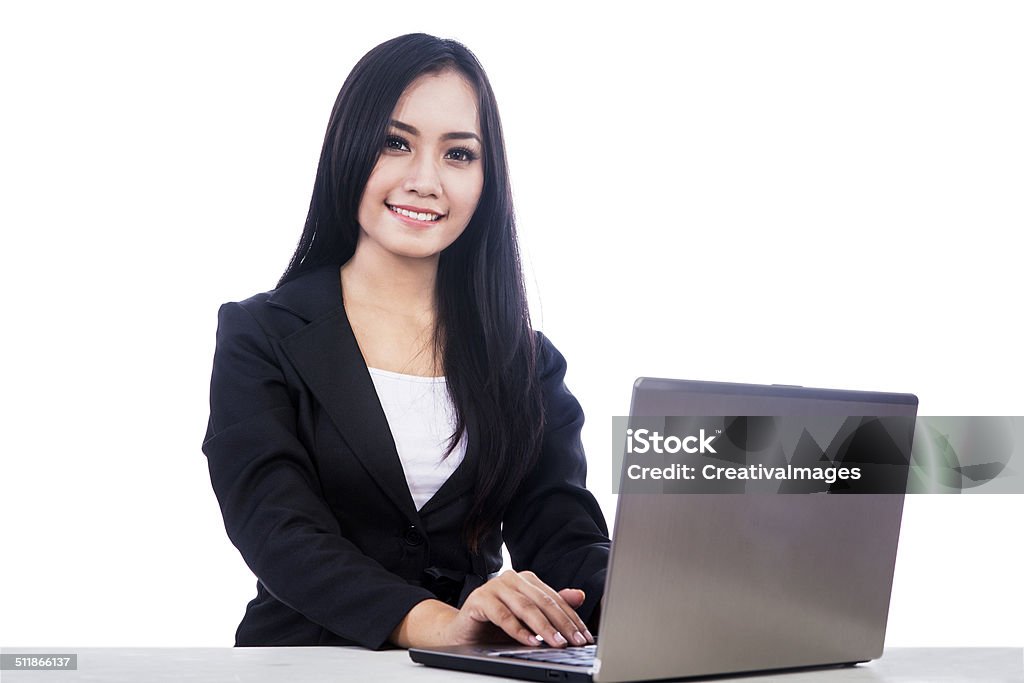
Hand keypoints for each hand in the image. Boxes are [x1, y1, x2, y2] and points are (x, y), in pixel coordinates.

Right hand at [391, 570, 594, 648]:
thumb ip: (552, 607)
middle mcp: (512, 578)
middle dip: (562, 624)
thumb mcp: (529, 619)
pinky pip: (502, 615)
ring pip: (525, 607)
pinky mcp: (479, 598)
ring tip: (556, 643)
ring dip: (543, 627)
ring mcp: (494, 586)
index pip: (554, 599)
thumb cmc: (497, 625)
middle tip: (575, 641)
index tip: (584, 636)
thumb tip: (579, 596)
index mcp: (526, 579)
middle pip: (542, 602)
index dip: (571, 619)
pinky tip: (530, 641)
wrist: (463, 632)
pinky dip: (518, 630)